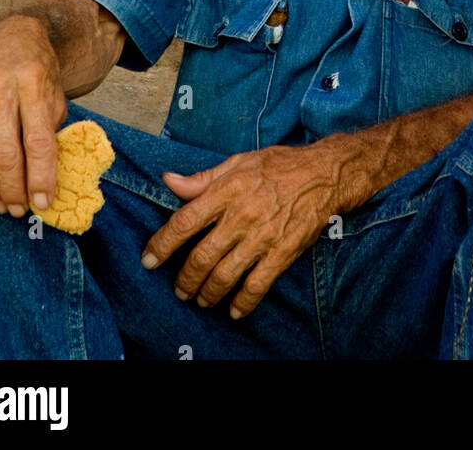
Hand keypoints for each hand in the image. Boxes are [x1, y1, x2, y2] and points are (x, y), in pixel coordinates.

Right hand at [0, 16, 66, 215]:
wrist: (9, 32)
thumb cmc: (37, 67)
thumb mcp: (54, 90)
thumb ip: (51, 127)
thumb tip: (47, 176)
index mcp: (33, 81)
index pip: (38, 140)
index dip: (41, 176)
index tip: (44, 201)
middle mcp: (0, 85)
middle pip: (6, 151)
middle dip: (14, 188)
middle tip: (19, 210)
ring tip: (1, 206)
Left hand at [141, 141, 341, 318]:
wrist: (324, 173)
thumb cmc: (278, 165)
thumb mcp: (238, 162)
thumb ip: (201, 178)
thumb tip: (168, 181)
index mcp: (226, 190)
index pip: (184, 222)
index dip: (162, 245)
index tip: (148, 260)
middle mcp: (241, 215)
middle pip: (201, 257)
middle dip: (184, 280)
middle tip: (179, 289)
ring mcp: (262, 236)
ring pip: (224, 276)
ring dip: (208, 293)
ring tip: (201, 300)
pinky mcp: (283, 252)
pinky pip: (257, 285)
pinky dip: (243, 303)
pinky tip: (234, 311)